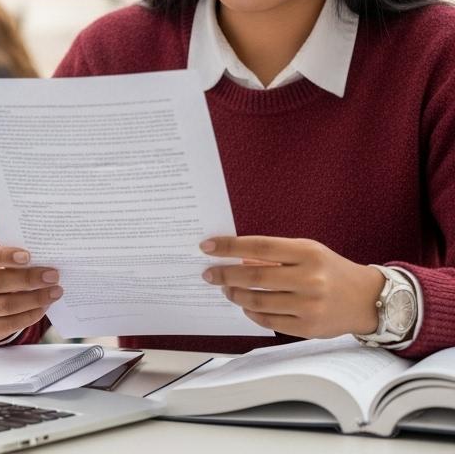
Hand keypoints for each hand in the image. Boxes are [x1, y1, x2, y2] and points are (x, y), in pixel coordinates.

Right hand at [0, 244, 61, 343]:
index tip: (28, 256)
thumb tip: (43, 263)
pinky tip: (43, 307)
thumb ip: (12, 260)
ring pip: (5, 305)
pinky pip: (9, 323)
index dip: (4, 256)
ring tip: (54, 292)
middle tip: (52, 276)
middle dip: (28, 279)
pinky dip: (30, 315)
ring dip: (34, 299)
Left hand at [201, 236, 386, 337]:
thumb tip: (235, 258)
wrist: (368, 299)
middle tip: (209, 274)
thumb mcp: (307, 252)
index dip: (229, 246)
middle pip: (254, 277)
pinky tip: (246, 305)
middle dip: (224, 275)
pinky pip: (269, 321)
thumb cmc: (330, 270)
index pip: (259, 247)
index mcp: (308, 253)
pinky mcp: (308, 327)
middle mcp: (310, 279)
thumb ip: (274, 254)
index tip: (206, 247)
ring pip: (258, 301)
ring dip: (235, 295)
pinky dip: (252, 313)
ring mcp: (309, 306)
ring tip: (225, 289)